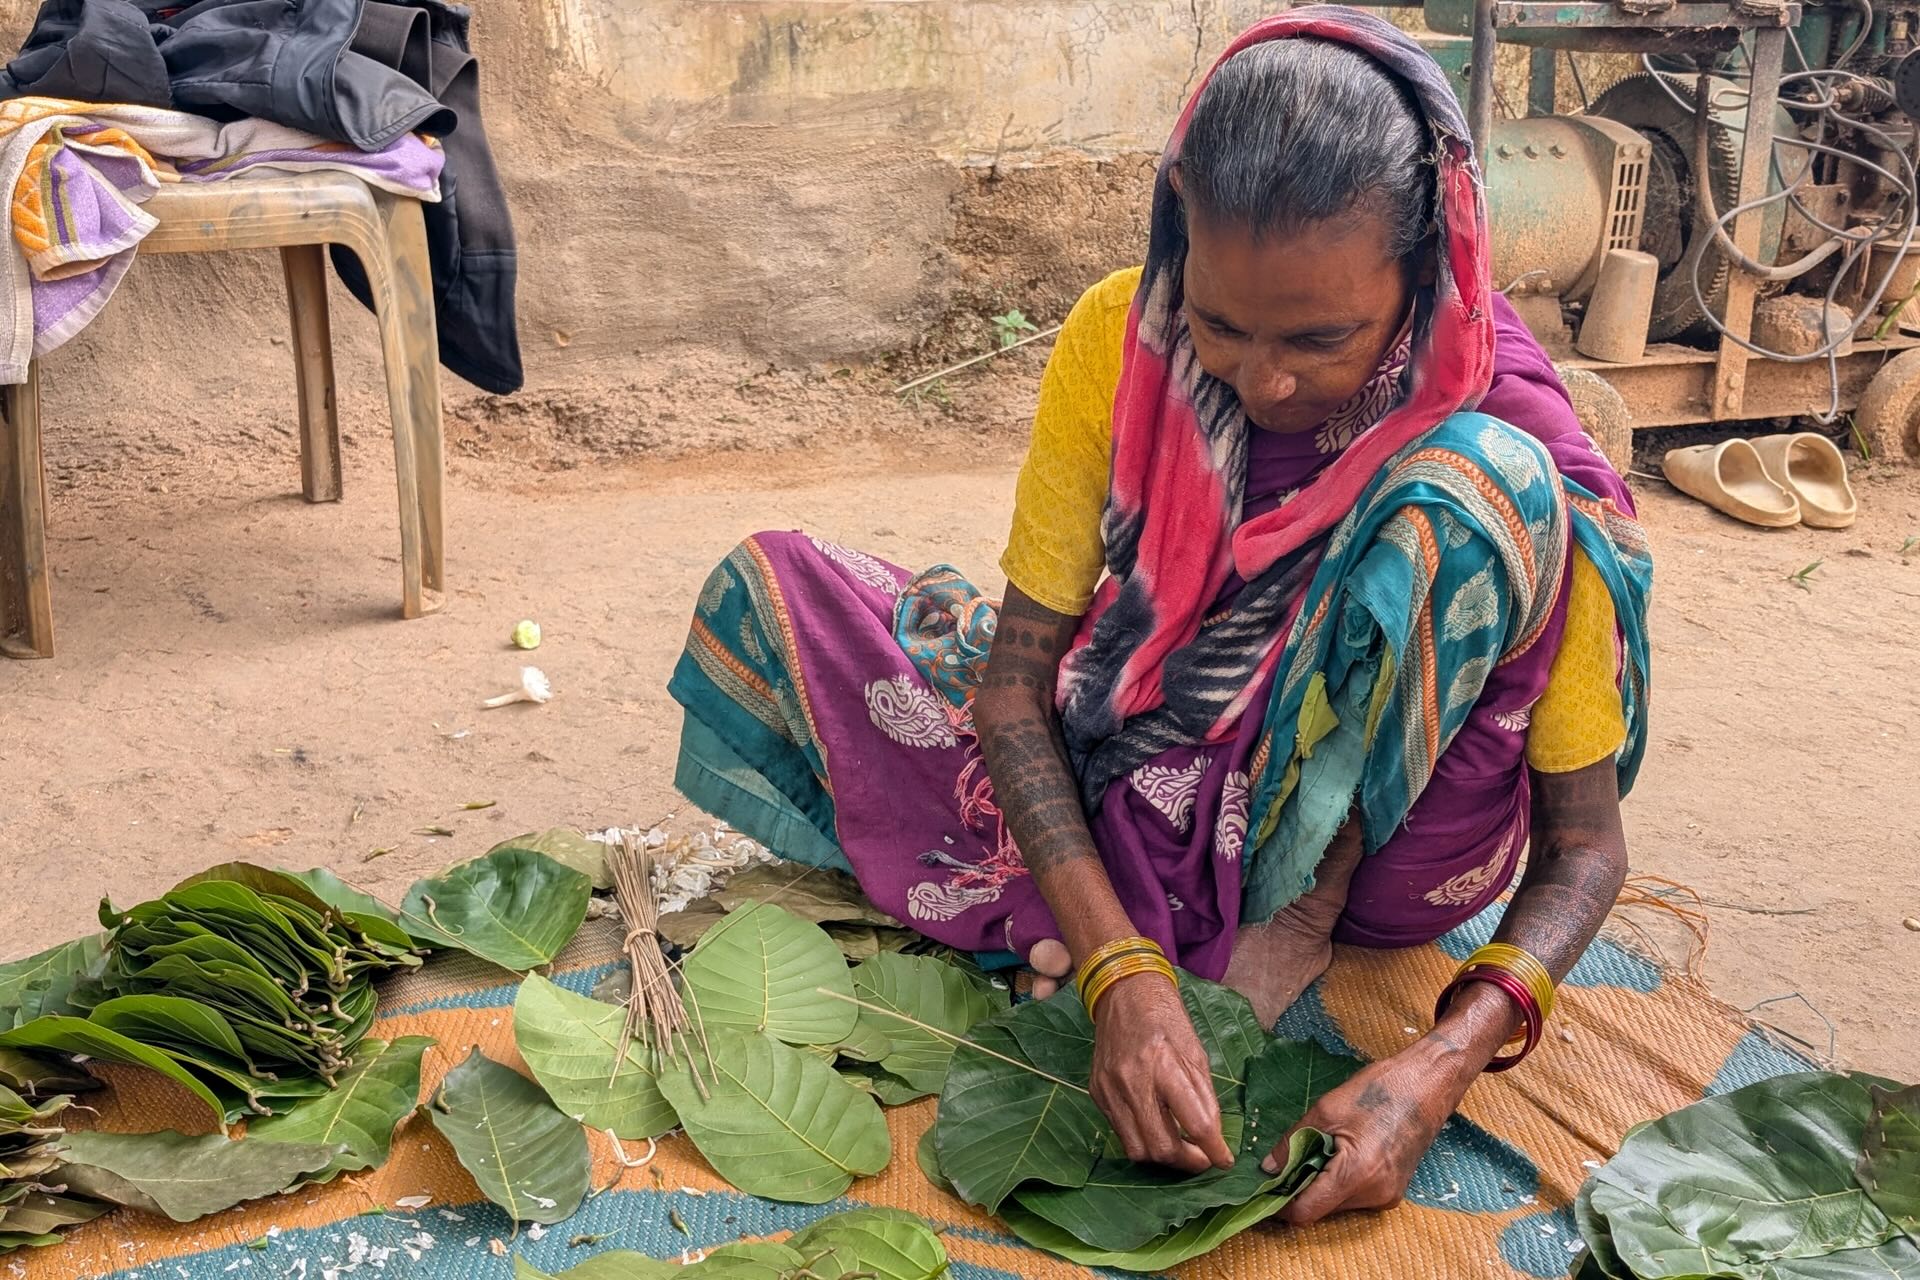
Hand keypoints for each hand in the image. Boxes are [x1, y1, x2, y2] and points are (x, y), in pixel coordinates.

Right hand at [1090, 974, 1235, 1173]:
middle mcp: (1133, 1081)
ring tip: (1180, 1148)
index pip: (1195, 1124)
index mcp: (1165, 1065)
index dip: (1214, 1150)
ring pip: (1137, 1149)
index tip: (1224, 1160)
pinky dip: (1142, 1138)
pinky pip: (1120, 1132)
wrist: (1124, 993)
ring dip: (1163, 1157)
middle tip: (1202, 1158)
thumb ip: (1204, 1097)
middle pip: (1162, 1147)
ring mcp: (1110, 1089)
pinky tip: (1156, 1127)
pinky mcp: (1097, 1093)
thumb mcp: (1196, 1052)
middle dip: (1188, 1162)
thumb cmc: (1166, 1018)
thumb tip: (1213, 1137)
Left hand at [1270, 1046, 1458, 1223]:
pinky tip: (1338, 1154)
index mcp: (1356, 1175)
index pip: (1306, 1211)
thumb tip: (1269, 1168)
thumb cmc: (1379, 1091)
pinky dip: (1339, 1182)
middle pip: (1321, 1209)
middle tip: (1287, 1162)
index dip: (1280, 1203)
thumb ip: (1293, 1142)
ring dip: (1320, 1185)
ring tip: (1318, 1150)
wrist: (1427, 1086)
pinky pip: (1355, 1197)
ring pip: (1337, 1204)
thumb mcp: (1326, 1110)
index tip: (1264, 1188)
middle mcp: (1374, 1195)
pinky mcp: (1393, 1192)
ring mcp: (1387, 1196)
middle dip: (1300, 1190)